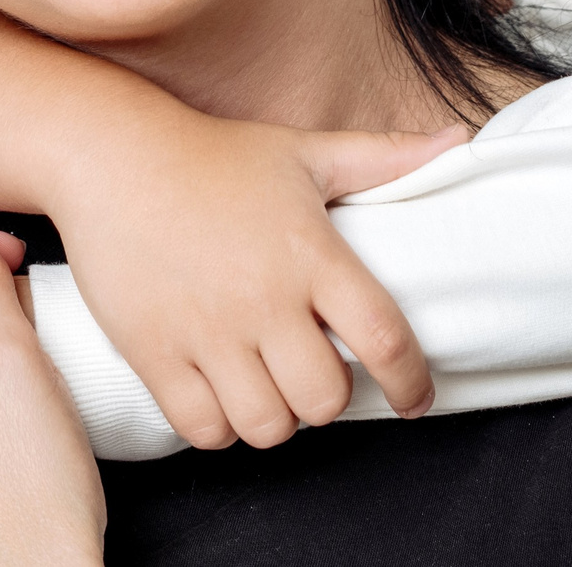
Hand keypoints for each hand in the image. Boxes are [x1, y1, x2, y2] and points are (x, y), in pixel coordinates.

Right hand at [50, 113, 463, 449]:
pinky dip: (218, 425)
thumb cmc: (216, 156)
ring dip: (274, 416)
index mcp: (311, 254)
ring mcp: (206, 330)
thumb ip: (386, 157)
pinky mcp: (155, 352)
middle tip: (311, 372)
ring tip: (264, 384)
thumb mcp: (305, 152)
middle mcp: (263, 299)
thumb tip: (459, 140)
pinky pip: (203, 430)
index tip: (414, 400)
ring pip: (266, 426)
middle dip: (326, 397)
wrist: (113, 157)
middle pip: (324, 400)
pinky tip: (219, 392)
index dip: (411, 383)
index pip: (384, 338)